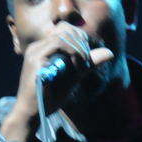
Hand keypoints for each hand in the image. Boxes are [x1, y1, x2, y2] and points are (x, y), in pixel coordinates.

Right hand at [1, 24, 113, 141]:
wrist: (32, 113)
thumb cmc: (50, 97)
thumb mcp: (74, 77)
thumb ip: (89, 63)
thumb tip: (109, 52)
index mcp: (44, 49)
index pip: (66, 30)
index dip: (82, 38)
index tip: (90, 57)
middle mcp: (38, 46)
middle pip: (66, 29)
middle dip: (83, 42)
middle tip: (87, 63)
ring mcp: (35, 51)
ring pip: (64, 34)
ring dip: (80, 49)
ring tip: (83, 67)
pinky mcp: (35, 58)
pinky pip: (59, 44)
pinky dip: (74, 53)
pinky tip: (78, 68)